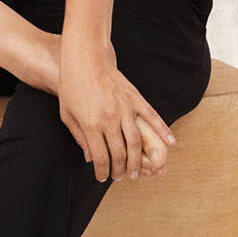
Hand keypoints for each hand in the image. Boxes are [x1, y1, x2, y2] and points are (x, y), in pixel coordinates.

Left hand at [58, 40, 176, 182]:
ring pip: (136, 142)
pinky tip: (170, 143)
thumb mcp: (67, 114)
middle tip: (120, 176)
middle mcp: (110, 119)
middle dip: (120, 170)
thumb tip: (89, 158)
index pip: (100, 158)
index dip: (102, 172)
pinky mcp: (134, 98)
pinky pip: (152, 117)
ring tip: (137, 170)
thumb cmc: (71, 86)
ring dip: (137, 160)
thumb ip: (79, 137)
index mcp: (91, 125)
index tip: (102, 177)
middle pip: (120, 154)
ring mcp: (124, 108)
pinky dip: (163, 131)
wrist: (84, 58)